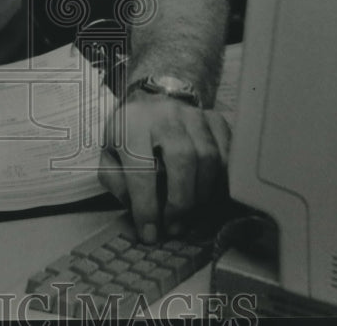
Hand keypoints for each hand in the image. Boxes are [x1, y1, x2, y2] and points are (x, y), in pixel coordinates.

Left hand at [98, 92, 230, 242]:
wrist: (148, 103)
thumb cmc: (128, 136)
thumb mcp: (109, 156)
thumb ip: (117, 183)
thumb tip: (140, 214)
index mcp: (131, 124)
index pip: (141, 170)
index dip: (147, 207)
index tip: (150, 233)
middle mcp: (164, 114)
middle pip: (183, 159)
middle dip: (181, 201)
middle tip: (175, 226)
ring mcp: (193, 114)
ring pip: (209, 157)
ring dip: (203, 195)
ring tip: (191, 215)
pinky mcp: (213, 118)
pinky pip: (228, 151)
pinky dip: (223, 179)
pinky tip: (210, 195)